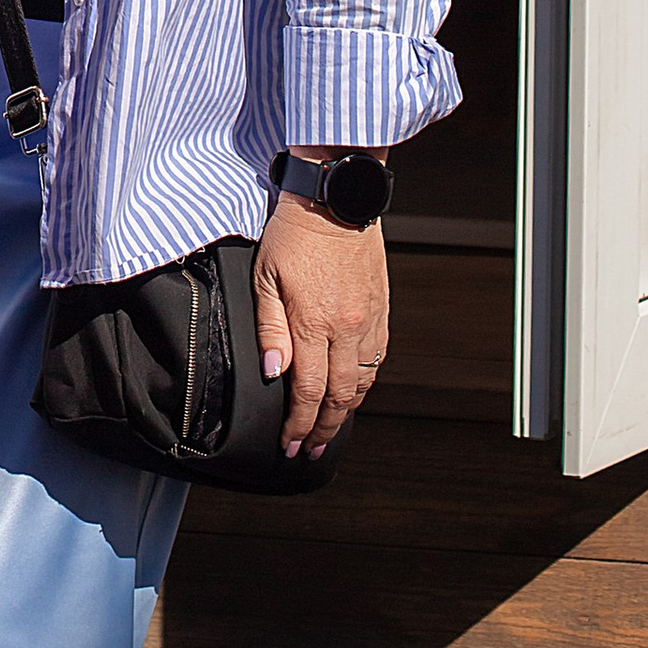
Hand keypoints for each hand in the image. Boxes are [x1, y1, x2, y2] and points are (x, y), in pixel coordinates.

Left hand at [251, 193, 387, 459]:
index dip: (299, 424)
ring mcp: (368, 321)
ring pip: (361, 383)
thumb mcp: (266, 276)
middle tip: (311, 449)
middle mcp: (346, 328)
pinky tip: (353, 389)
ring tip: (330, 427)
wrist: (336, 198)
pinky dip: (364, 382)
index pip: (308, 391)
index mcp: (313, 322)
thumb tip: (273, 373)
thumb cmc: (294, 233)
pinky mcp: (381, 310)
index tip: (290, 445)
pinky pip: (376, 359)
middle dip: (324, 429)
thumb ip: (270, 328)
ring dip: (346, 411)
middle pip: (339, 397)